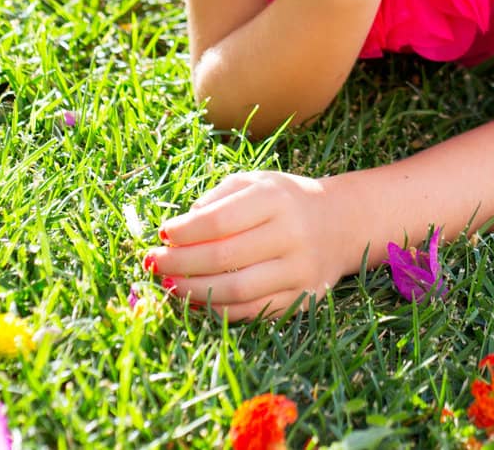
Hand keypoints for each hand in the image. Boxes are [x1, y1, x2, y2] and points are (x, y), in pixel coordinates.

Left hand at [141, 171, 354, 322]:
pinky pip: (252, 311)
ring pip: (235, 291)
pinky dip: (219, 309)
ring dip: (193, 291)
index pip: (218, 221)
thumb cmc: (284, 201)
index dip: (184, 233)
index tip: (162, 235)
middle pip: (223, 258)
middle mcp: (291, 235)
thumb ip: (217, 198)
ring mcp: (299, 271)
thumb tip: (179, 229)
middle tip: (153, 263)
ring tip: (168, 284)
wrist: (340, 224)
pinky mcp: (302, 298)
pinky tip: (198, 300)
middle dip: (179, 264)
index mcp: (275, 199)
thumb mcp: (254, 183)